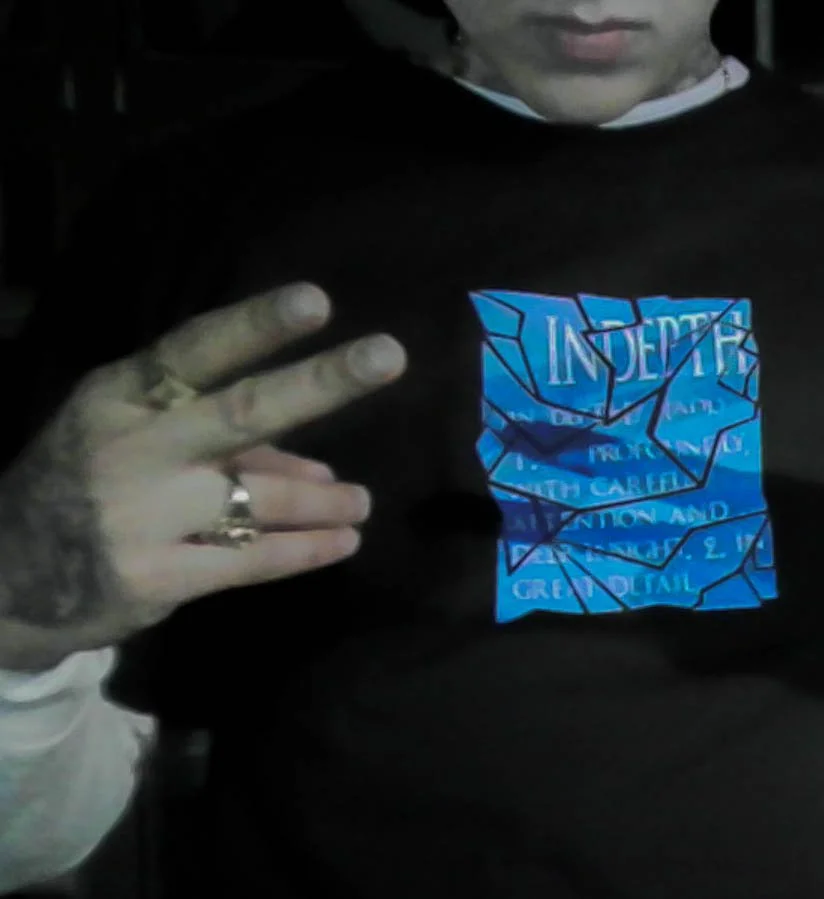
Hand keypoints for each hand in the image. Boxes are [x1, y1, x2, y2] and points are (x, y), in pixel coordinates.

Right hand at [0, 283, 406, 666]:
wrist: (4, 581)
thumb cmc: (83, 487)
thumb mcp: (131, 442)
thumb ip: (224, 444)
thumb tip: (321, 463)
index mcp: (119, 399)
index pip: (193, 351)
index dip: (255, 325)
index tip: (318, 300)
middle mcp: (131, 450)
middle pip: (241, 411)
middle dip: (320, 383)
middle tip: (390, 355)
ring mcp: (142, 517)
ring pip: (262, 496)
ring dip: (325, 498)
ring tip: (360, 501)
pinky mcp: (155, 577)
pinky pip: (250, 559)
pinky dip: (305, 550)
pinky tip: (342, 542)